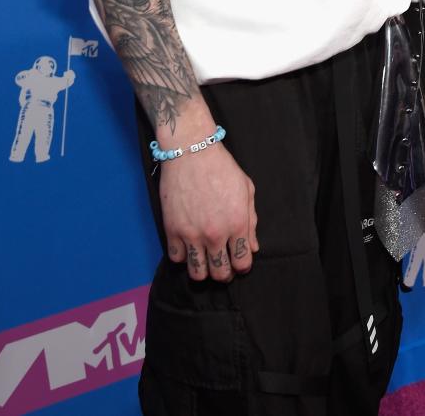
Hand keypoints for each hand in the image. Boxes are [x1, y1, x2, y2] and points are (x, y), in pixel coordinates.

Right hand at [159, 144, 258, 281]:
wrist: (191, 151)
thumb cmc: (221, 167)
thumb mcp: (246, 189)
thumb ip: (251, 221)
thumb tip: (252, 247)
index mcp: (237, 223)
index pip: (243, 262)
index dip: (242, 266)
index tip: (239, 262)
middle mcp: (215, 233)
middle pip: (220, 274)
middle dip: (224, 273)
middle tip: (223, 264)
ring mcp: (192, 234)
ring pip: (197, 273)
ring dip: (203, 270)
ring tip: (205, 259)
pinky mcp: (172, 230)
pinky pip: (177, 259)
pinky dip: (183, 256)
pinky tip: (188, 246)